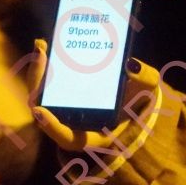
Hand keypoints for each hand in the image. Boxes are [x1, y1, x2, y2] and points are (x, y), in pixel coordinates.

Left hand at [27, 38, 159, 151]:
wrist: (131, 93)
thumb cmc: (139, 97)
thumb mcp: (148, 89)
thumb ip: (145, 78)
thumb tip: (130, 66)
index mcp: (95, 135)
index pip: (68, 138)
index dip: (52, 128)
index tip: (40, 110)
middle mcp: (73, 125)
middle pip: (43, 114)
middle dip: (37, 86)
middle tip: (41, 57)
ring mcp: (63, 110)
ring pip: (39, 97)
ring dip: (37, 73)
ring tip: (42, 47)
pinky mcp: (58, 94)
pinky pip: (43, 84)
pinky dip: (42, 66)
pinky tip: (44, 46)